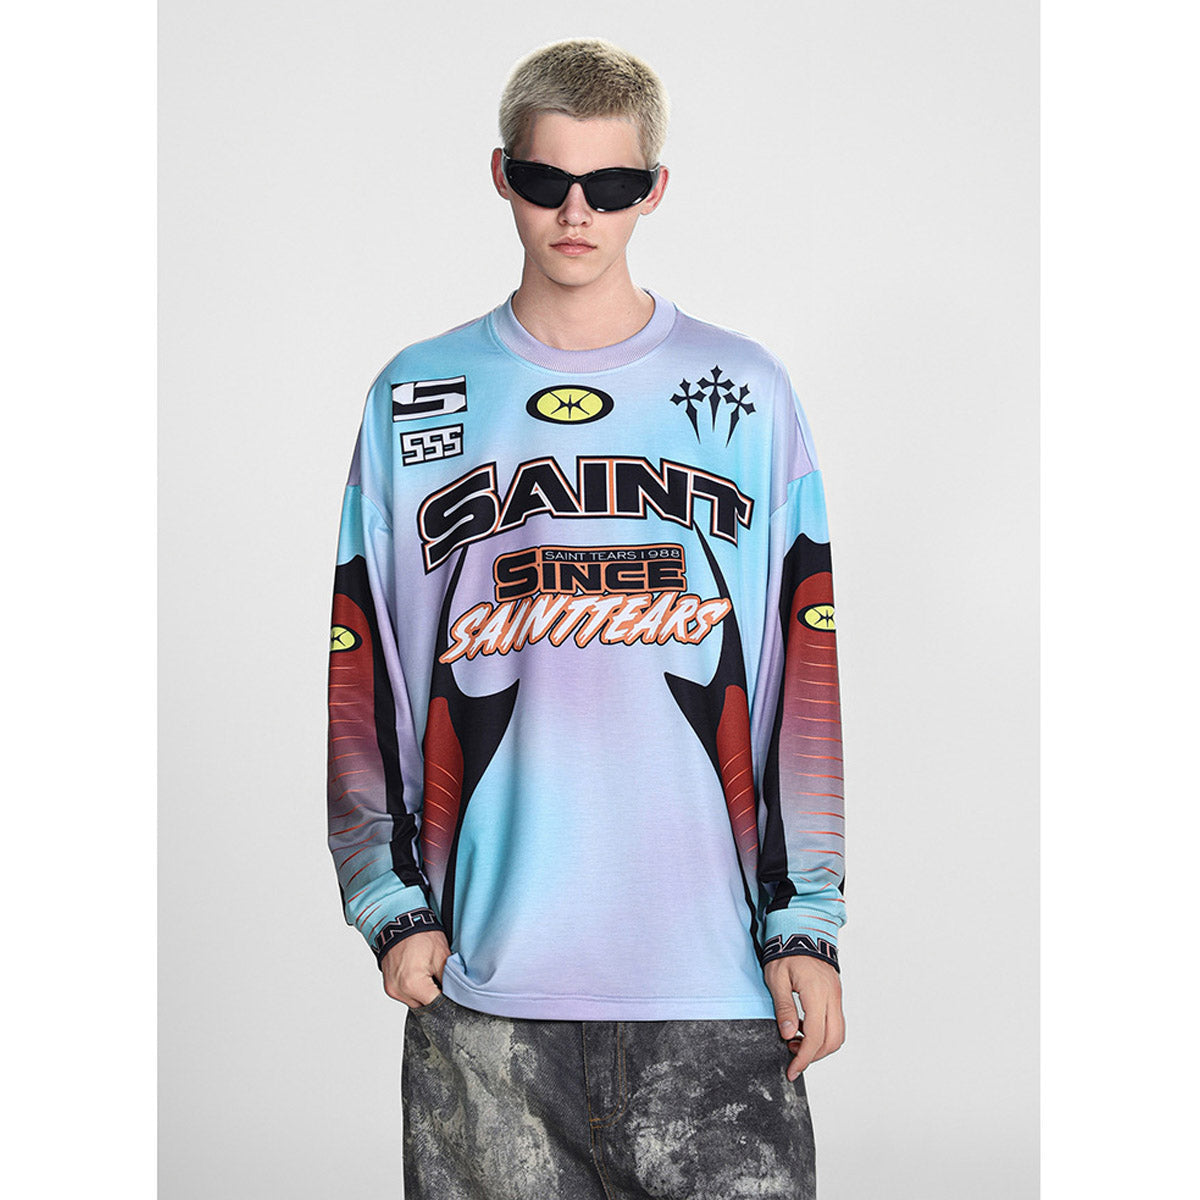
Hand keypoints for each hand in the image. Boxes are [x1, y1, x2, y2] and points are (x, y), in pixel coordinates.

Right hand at [380, 929, 451, 1008]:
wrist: (399, 922)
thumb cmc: (421, 935)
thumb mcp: (442, 956)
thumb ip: (449, 981)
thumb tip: (456, 995)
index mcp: (413, 984)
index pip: (436, 1005)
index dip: (447, 1000)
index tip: (453, 993)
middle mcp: (399, 991)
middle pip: (425, 1006)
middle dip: (435, 996)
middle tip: (440, 979)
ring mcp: (392, 990)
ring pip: (415, 1002)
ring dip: (424, 994)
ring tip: (429, 973)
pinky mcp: (389, 987)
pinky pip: (406, 996)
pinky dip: (414, 989)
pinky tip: (419, 974)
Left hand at [763, 954, 844, 1079]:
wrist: (802, 929)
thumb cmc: (786, 950)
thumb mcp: (777, 978)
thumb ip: (784, 1007)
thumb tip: (789, 1035)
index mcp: (816, 993)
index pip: (815, 1037)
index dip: (804, 1058)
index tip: (792, 1070)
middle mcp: (832, 997)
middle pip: (833, 1040)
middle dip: (814, 1055)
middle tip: (792, 1056)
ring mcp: (836, 995)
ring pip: (838, 1033)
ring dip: (820, 1045)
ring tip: (795, 1041)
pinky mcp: (835, 994)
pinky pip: (835, 1021)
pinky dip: (823, 1032)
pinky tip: (803, 1027)